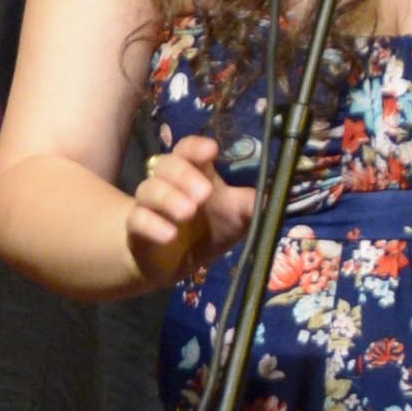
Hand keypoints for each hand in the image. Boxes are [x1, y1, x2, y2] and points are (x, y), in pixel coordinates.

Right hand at [123, 132, 251, 283]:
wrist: (176, 263)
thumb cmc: (209, 231)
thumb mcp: (238, 219)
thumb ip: (252, 206)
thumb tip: (275, 198)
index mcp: (194, 173)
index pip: (188, 149)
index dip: (196, 147)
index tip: (211, 151)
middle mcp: (169, 184)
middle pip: (166, 165)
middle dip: (184, 175)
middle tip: (205, 194)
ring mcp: (150, 205)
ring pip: (148, 189)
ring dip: (168, 198)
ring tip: (188, 212)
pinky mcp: (136, 229)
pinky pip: (137, 220)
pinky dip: (152, 225)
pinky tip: (169, 235)